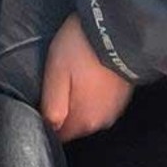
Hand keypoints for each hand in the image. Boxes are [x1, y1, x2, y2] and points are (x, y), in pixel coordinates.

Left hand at [40, 14, 133, 142]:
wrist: (118, 30)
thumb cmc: (82, 49)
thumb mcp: (57, 71)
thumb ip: (52, 105)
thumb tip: (49, 127)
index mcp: (84, 120)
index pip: (61, 136)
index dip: (49, 123)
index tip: (44, 104)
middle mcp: (101, 122)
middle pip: (74, 125)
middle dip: (64, 112)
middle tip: (57, 85)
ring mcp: (115, 110)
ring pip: (88, 114)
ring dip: (79, 102)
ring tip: (73, 78)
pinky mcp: (122, 97)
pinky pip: (100, 104)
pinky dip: (92, 95)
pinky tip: (88, 77)